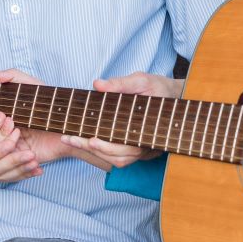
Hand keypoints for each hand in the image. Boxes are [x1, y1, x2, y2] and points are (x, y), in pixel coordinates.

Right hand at [0, 69, 77, 165]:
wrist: (71, 123)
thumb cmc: (51, 103)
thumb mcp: (33, 87)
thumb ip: (14, 77)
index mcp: (3, 119)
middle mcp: (5, 135)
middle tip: (10, 120)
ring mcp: (13, 148)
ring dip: (3, 142)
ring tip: (18, 132)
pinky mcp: (24, 159)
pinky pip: (11, 165)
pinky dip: (17, 159)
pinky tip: (28, 151)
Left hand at [59, 72, 181, 168]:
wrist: (174, 95)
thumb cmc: (158, 88)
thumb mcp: (141, 80)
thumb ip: (120, 83)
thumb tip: (97, 84)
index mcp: (148, 130)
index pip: (126, 146)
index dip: (107, 147)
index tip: (89, 140)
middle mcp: (146, 144)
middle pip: (118, 157)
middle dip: (91, 149)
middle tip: (68, 138)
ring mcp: (143, 149)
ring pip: (118, 161)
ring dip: (93, 153)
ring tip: (71, 140)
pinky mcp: (137, 149)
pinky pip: (120, 158)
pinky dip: (102, 153)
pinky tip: (85, 143)